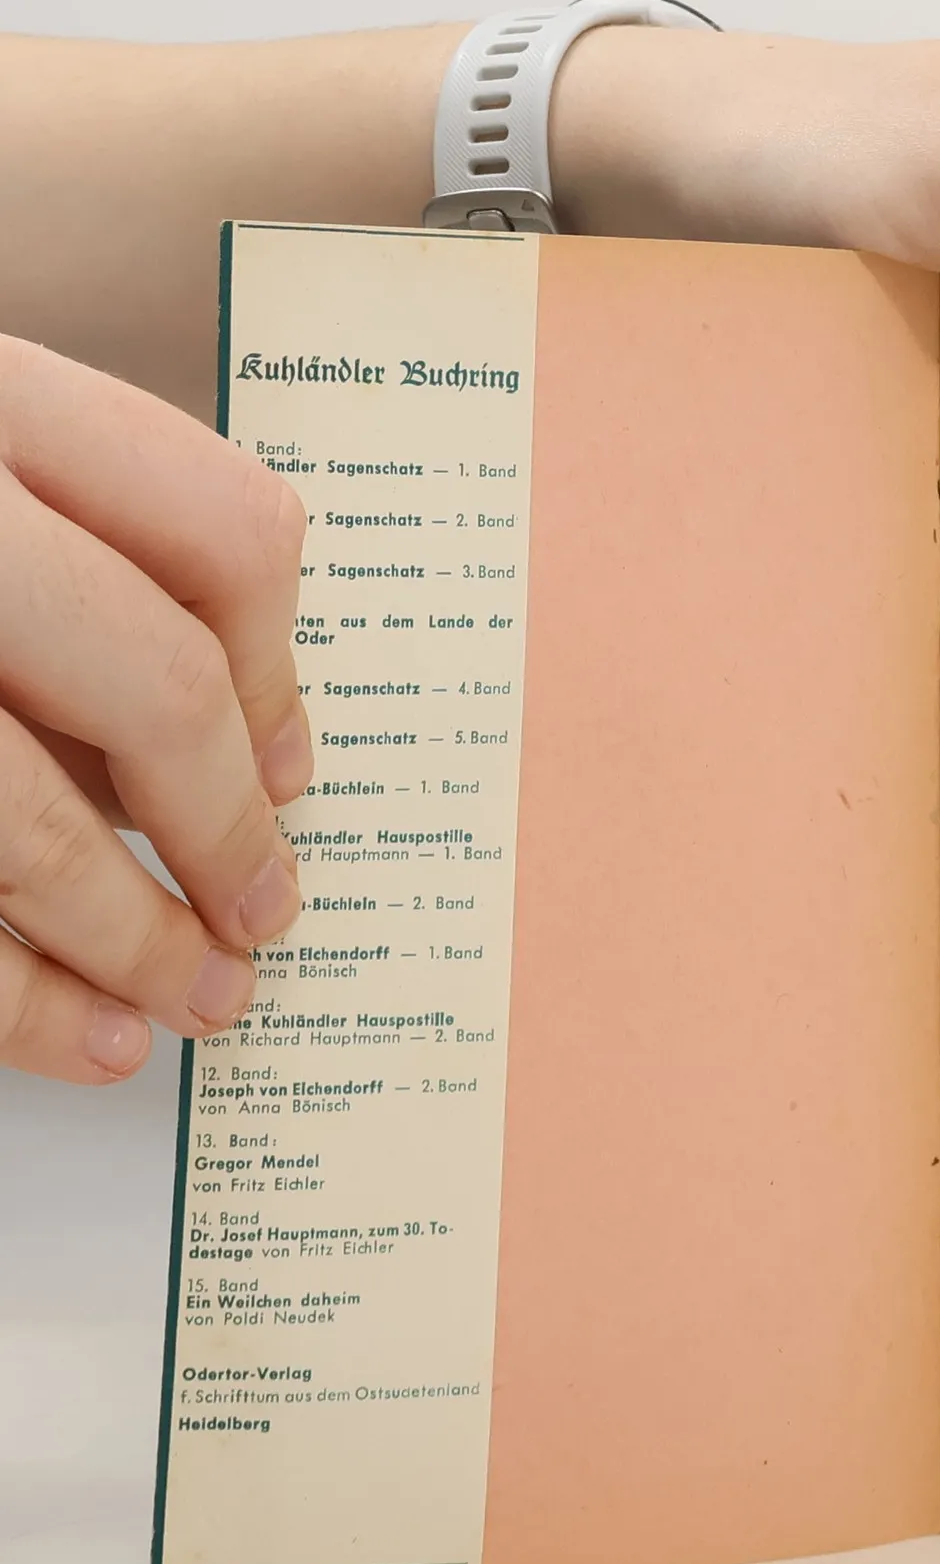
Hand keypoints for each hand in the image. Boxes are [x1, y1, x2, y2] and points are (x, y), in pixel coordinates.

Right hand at [0, 337, 310, 1082]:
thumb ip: (77, 573)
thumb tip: (254, 752)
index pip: (218, 529)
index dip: (276, 671)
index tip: (287, 768)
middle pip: (151, 684)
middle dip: (226, 833)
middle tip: (261, 913)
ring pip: (28, 823)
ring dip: (132, 938)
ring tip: (193, 1000)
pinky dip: (12, 996)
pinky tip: (77, 1034)